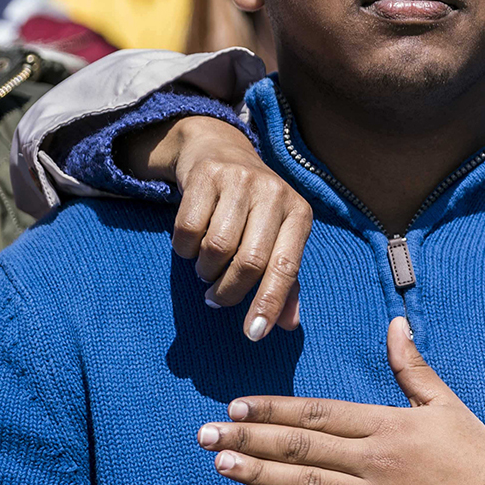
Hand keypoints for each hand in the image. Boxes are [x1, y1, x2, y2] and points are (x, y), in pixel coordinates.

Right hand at [123, 114, 310, 340]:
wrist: (222, 151)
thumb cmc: (255, 210)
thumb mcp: (278, 238)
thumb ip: (285, 282)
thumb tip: (286, 325)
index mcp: (300, 214)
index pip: (286, 267)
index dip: (269, 303)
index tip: (253, 334)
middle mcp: (275, 194)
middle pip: (250, 261)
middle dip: (230, 291)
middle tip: (216, 299)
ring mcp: (241, 181)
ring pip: (217, 247)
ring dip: (206, 270)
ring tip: (206, 269)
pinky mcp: (207, 175)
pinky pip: (187, 229)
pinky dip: (185, 249)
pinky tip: (191, 246)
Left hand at [196, 318, 484, 484]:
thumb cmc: (479, 457)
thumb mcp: (447, 404)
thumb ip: (412, 367)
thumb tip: (394, 324)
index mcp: (391, 425)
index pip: (319, 414)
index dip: (274, 411)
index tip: (235, 407)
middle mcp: (378, 461)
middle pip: (301, 448)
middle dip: (248, 440)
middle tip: (205, 435)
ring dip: (257, 475)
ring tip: (221, 465)